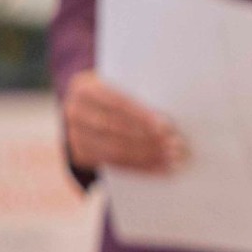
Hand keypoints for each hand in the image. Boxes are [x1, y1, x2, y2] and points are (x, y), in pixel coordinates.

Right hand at [63, 70, 183, 172]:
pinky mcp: (81, 155)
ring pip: (115, 150)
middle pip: (115, 129)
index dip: (141, 116)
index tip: (166, 127)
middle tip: (176, 146)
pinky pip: (115, 164)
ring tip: (173, 159)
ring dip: (148, 156)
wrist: (89, 109)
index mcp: (85, 87)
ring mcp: (74, 135)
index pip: (116, 102)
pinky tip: (162, 168)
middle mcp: (75, 111)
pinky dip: (142, 167)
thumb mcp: (123, 83)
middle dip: (148, 139)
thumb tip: (173, 110)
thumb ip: (139, 92)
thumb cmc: (119, 92)